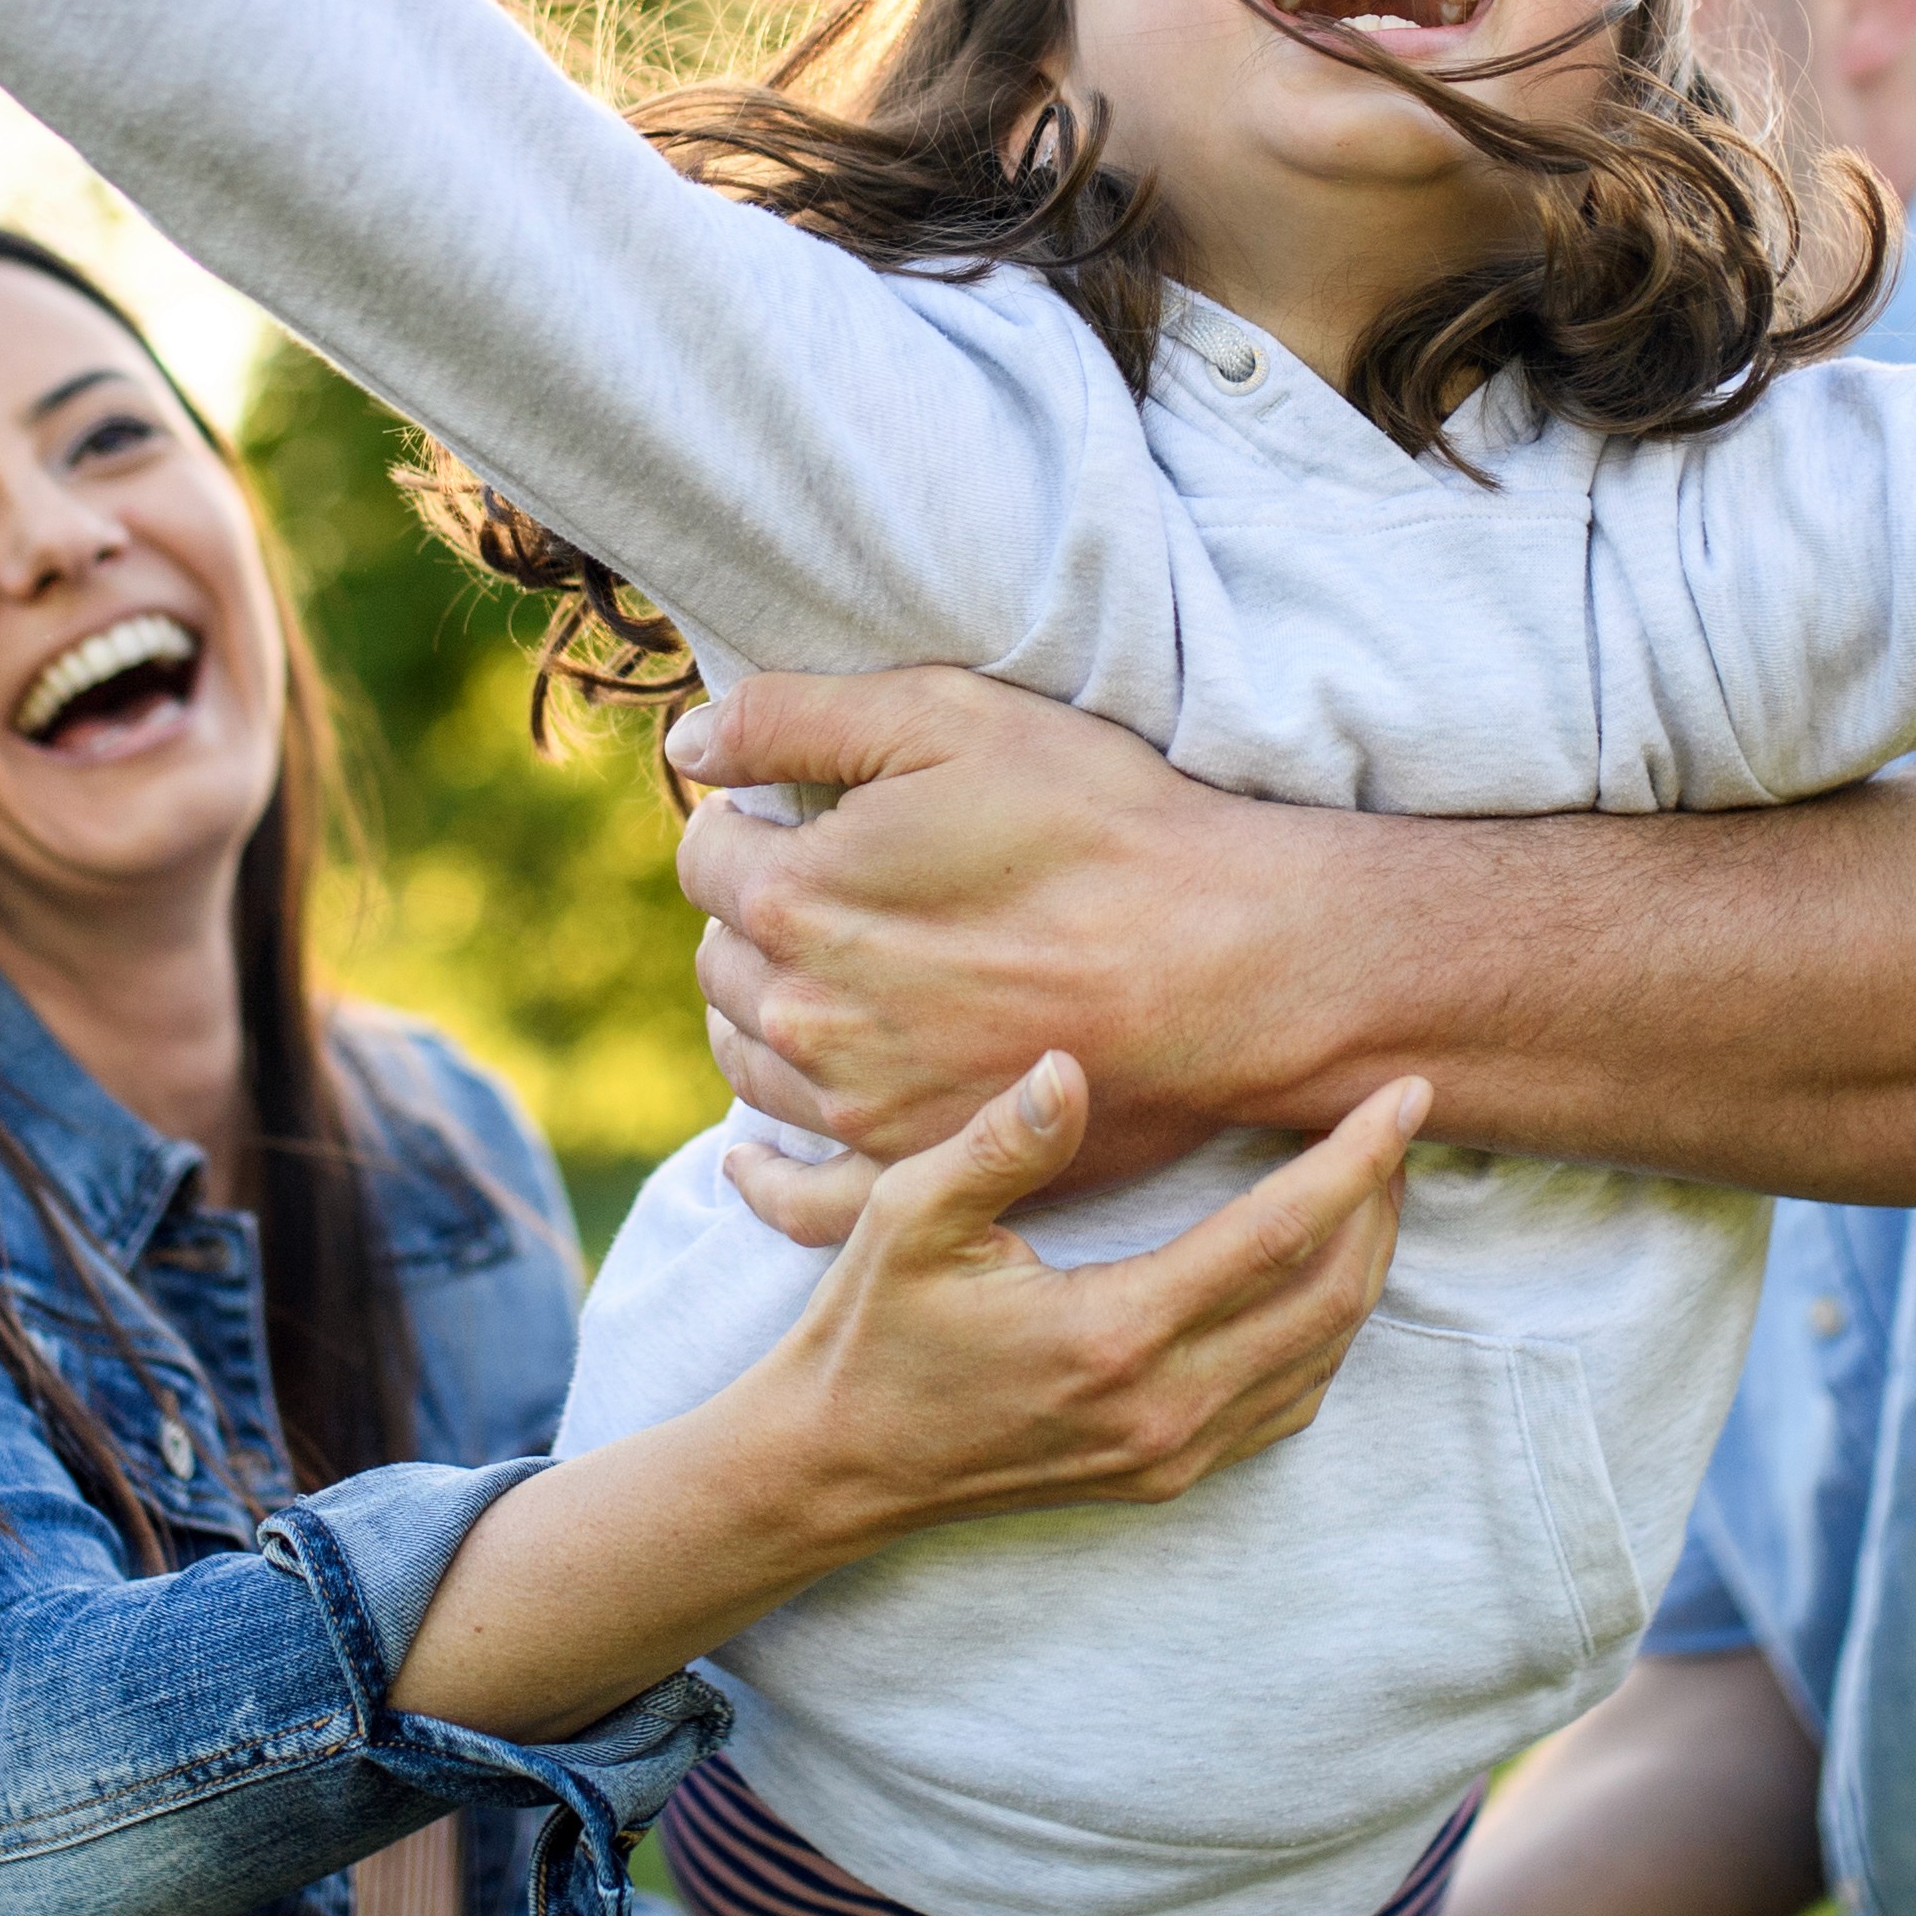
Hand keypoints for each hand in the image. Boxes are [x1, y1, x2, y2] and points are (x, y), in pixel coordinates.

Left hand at [671, 669, 1350, 1246]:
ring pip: (750, 1059)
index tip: (800, 814)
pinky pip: (799, 1196)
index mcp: (794, 899)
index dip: (751, 822)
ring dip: (765, 1013)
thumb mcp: (944, 720)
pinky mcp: (916, 1169)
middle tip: (834, 889)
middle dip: (757, 915)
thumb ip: (793, 718)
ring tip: (827, 979)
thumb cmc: (1099, 827)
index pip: (708, 855)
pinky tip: (753, 1160)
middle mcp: (804, 1015)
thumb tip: (688, 740)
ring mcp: (856, 1106)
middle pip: (721, 958)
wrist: (1227, 960)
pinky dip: (766, 1174)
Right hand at [759, 1054, 1426, 1542]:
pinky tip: (1318, 1275)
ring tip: (1371, 1185)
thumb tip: (1070, 1068)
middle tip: (1394, 1126)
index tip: (1404, 1095)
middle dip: (1381, 1204)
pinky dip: (1327, 1334)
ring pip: (1325, 1357)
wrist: (837, 1465)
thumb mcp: (907, 1217)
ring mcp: (1172, 1452)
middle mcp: (1163, 1406)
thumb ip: (1000, 1143)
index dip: (1356, 1159)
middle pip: (1333, 1298)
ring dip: (1365, 1267)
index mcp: (1114, 1334)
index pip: (1279, 1235)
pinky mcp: (1167, 1474)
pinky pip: (1289, 1403)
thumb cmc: (872, 1329)